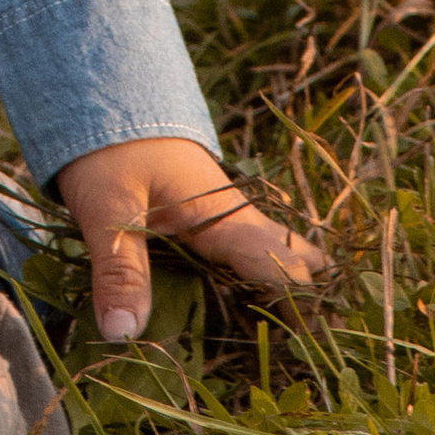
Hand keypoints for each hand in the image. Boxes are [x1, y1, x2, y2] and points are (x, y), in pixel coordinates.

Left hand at [53, 134, 325, 343]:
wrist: (103, 88)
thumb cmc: (105, 148)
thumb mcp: (105, 208)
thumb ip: (119, 270)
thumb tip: (124, 335)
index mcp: (220, 216)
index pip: (275, 267)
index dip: (295, 306)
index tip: (310, 346)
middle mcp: (234, 213)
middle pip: (290, 255)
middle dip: (311, 296)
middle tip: (330, 340)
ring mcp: (225, 207)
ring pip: (276, 243)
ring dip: (295, 275)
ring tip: (318, 318)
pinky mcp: (208, 206)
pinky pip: (252, 238)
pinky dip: (268, 262)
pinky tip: (274, 283)